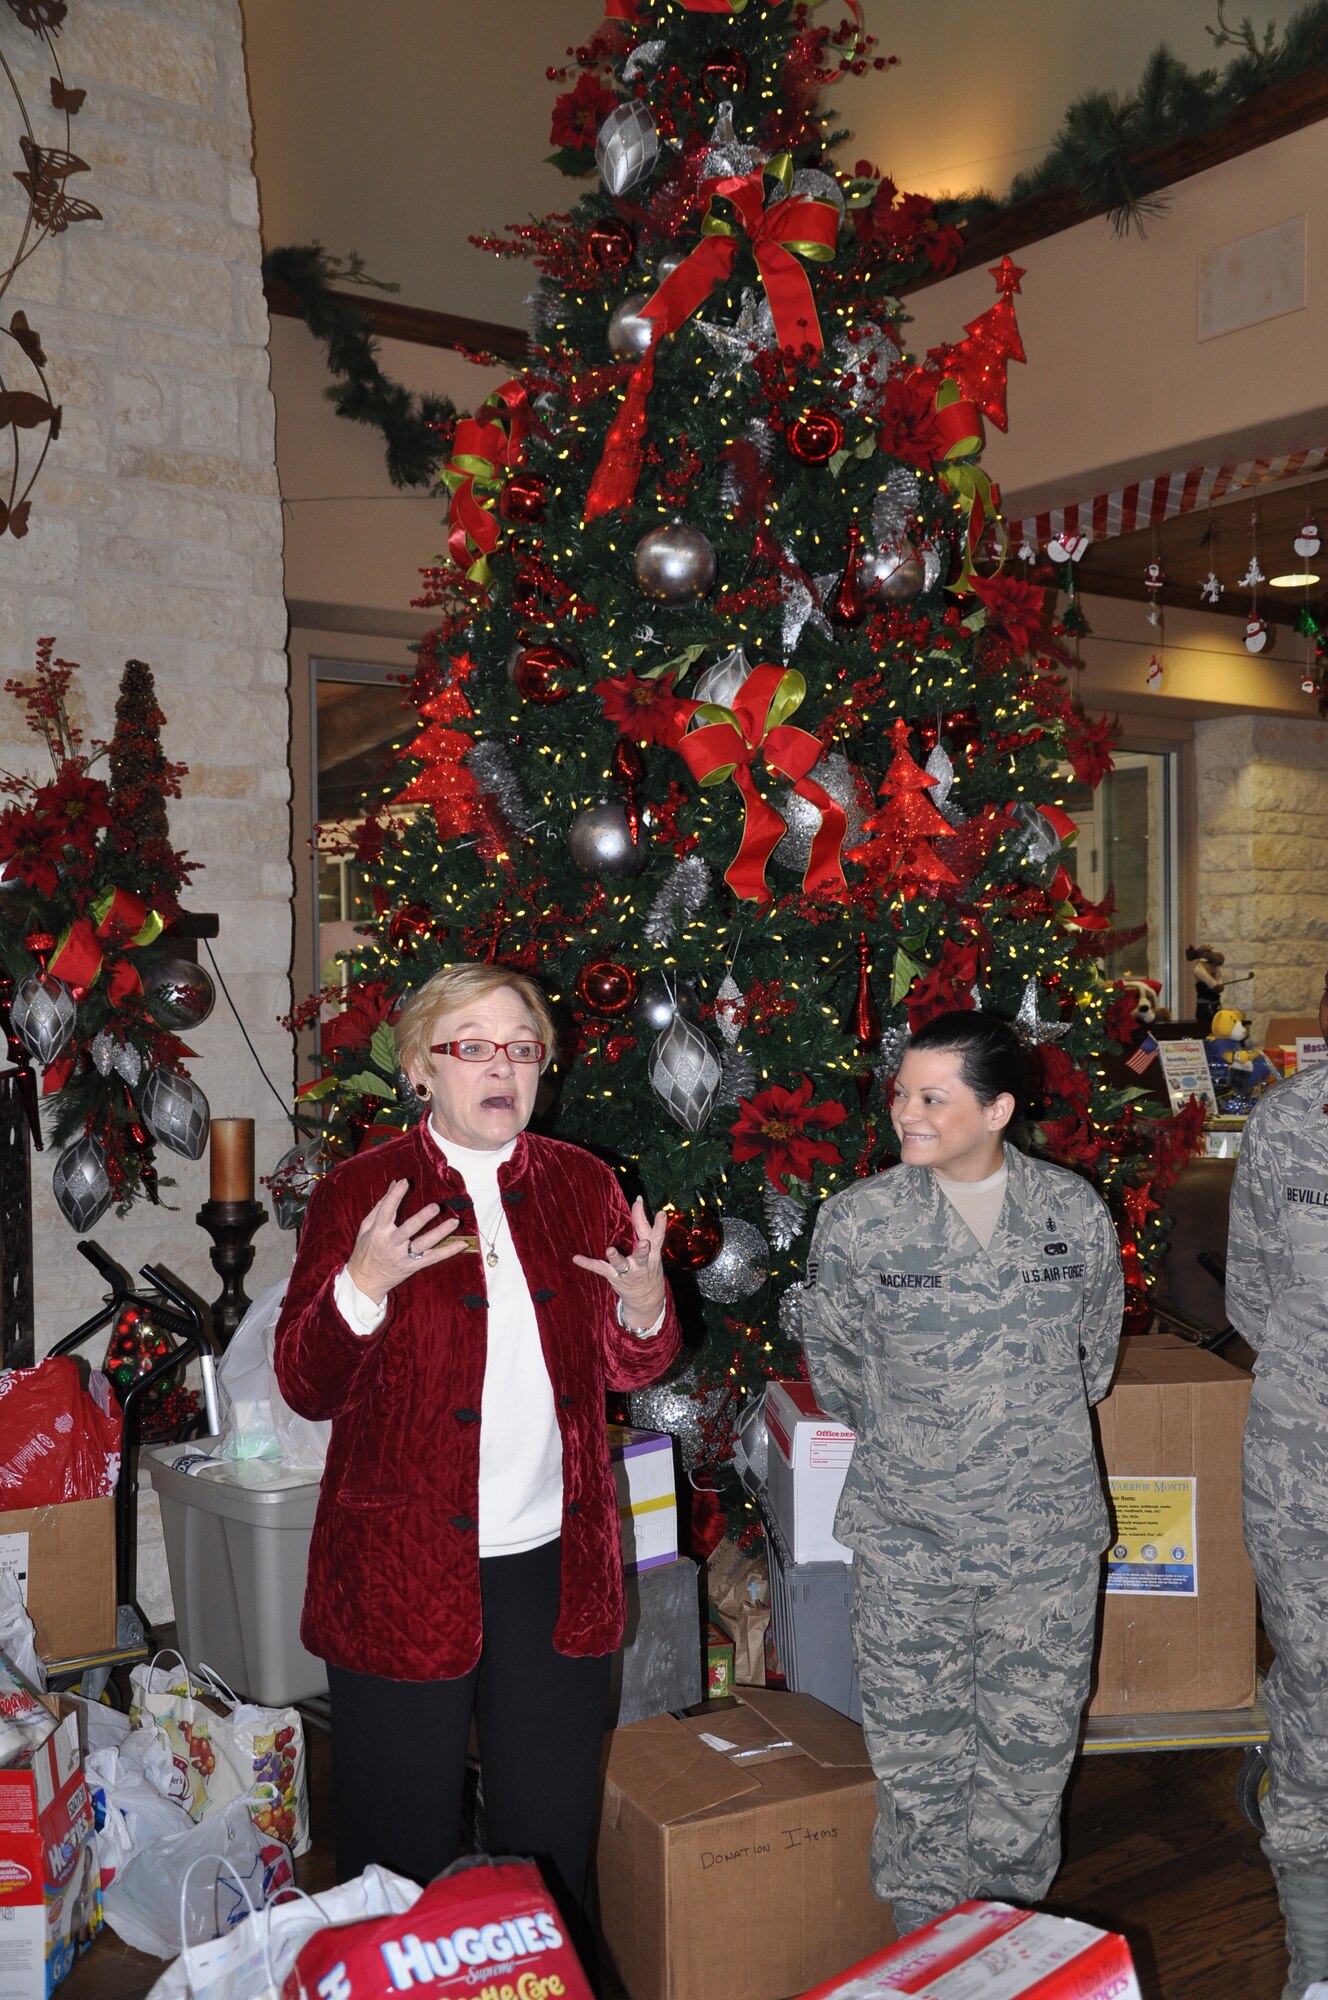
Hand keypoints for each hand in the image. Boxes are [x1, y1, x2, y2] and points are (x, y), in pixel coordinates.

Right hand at [346, 1179, 466, 1303]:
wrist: (365, 1281)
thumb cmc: (365, 1250)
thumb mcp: (366, 1227)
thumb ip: (380, 1206)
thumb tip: (394, 1184)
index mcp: (378, 1232)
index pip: (386, 1211)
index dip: (394, 1196)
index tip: (404, 1182)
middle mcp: (392, 1244)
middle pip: (409, 1229)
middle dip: (422, 1218)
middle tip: (435, 1206)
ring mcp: (403, 1256)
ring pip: (424, 1244)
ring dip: (440, 1233)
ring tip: (454, 1222)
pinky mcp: (413, 1266)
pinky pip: (433, 1258)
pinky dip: (448, 1251)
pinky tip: (462, 1243)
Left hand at [573, 1196, 666, 1329]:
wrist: (647, 1300)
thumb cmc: (648, 1267)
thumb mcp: (651, 1249)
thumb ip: (643, 1225)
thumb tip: (638, 1200)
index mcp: (652, 1254)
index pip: (657, 1238)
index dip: (659, 1226)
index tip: (660, 1213)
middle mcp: (641, 1264)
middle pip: (643, 1255)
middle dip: (643, 1250)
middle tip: (644, 1243)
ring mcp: (628, 1272)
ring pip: (621, 1265)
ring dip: (616, 1258)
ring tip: (610, 1250)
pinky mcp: (614, 1277)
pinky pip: (600, 1269)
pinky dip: (588, 1263)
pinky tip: (577, 1258)